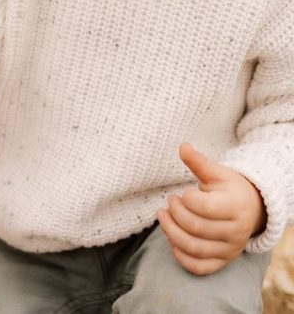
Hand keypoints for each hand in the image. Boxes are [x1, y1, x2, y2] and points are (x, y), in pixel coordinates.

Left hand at [156, 143, 266, 274]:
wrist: (250, 209)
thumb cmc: (228, 189)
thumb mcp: (217, 173)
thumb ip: (199, 163)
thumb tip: (183, 146)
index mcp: (236, 207)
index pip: (204, 207)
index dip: (186, 199)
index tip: (182, 193)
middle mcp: (236, 231)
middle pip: (195, 228)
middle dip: (174, 214)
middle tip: (169, 202)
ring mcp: (230, 249)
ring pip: (194, 249)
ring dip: (170, 233)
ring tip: (163, 217)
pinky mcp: (223, 261)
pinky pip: (200, 268)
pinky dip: (181, 257)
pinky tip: (172, 240)